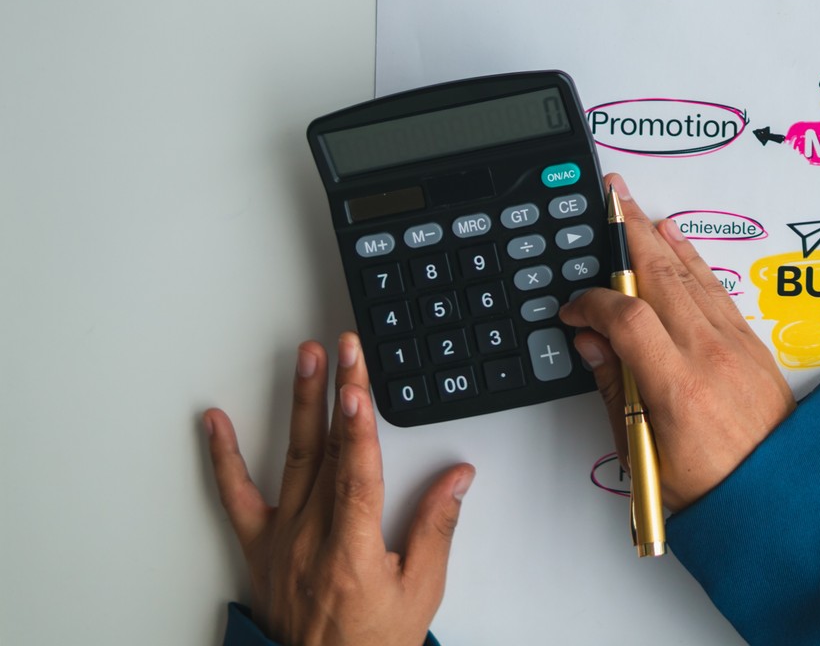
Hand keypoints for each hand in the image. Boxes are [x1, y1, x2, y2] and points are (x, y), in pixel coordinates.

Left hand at [204, 334, 472, 645]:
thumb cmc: (371, 644)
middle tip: (344, 349)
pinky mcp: (260, 548)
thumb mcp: (419, 592)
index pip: (357, 477)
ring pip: (292, 460)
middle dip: (338, 394)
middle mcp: (310, 544)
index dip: (358, 429)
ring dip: (300, 405)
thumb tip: (458, 478)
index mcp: (352, 555)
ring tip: (307, 359)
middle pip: (327, 454)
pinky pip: (235, 497)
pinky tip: (216, 422)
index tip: (357, 388)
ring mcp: (281, 542)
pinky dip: (223, 457)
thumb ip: (436, 529)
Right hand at [560, 174, 794, 510]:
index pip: (627, 318)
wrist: (778, 494)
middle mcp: (709, 355)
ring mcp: (733, 344)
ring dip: (658, 238)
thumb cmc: (713, 488)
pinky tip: (676, 241)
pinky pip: (714, 288)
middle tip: (608, 199)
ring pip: (689, 275)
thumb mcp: (644, 454)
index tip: (572, 308)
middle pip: (661, 277)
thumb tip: (592, 344)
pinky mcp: (749, 343)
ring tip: (634, 208)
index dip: (592, 303)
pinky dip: (691, 259)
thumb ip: (615, 391)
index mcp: (677, 387)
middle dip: (629, 233)